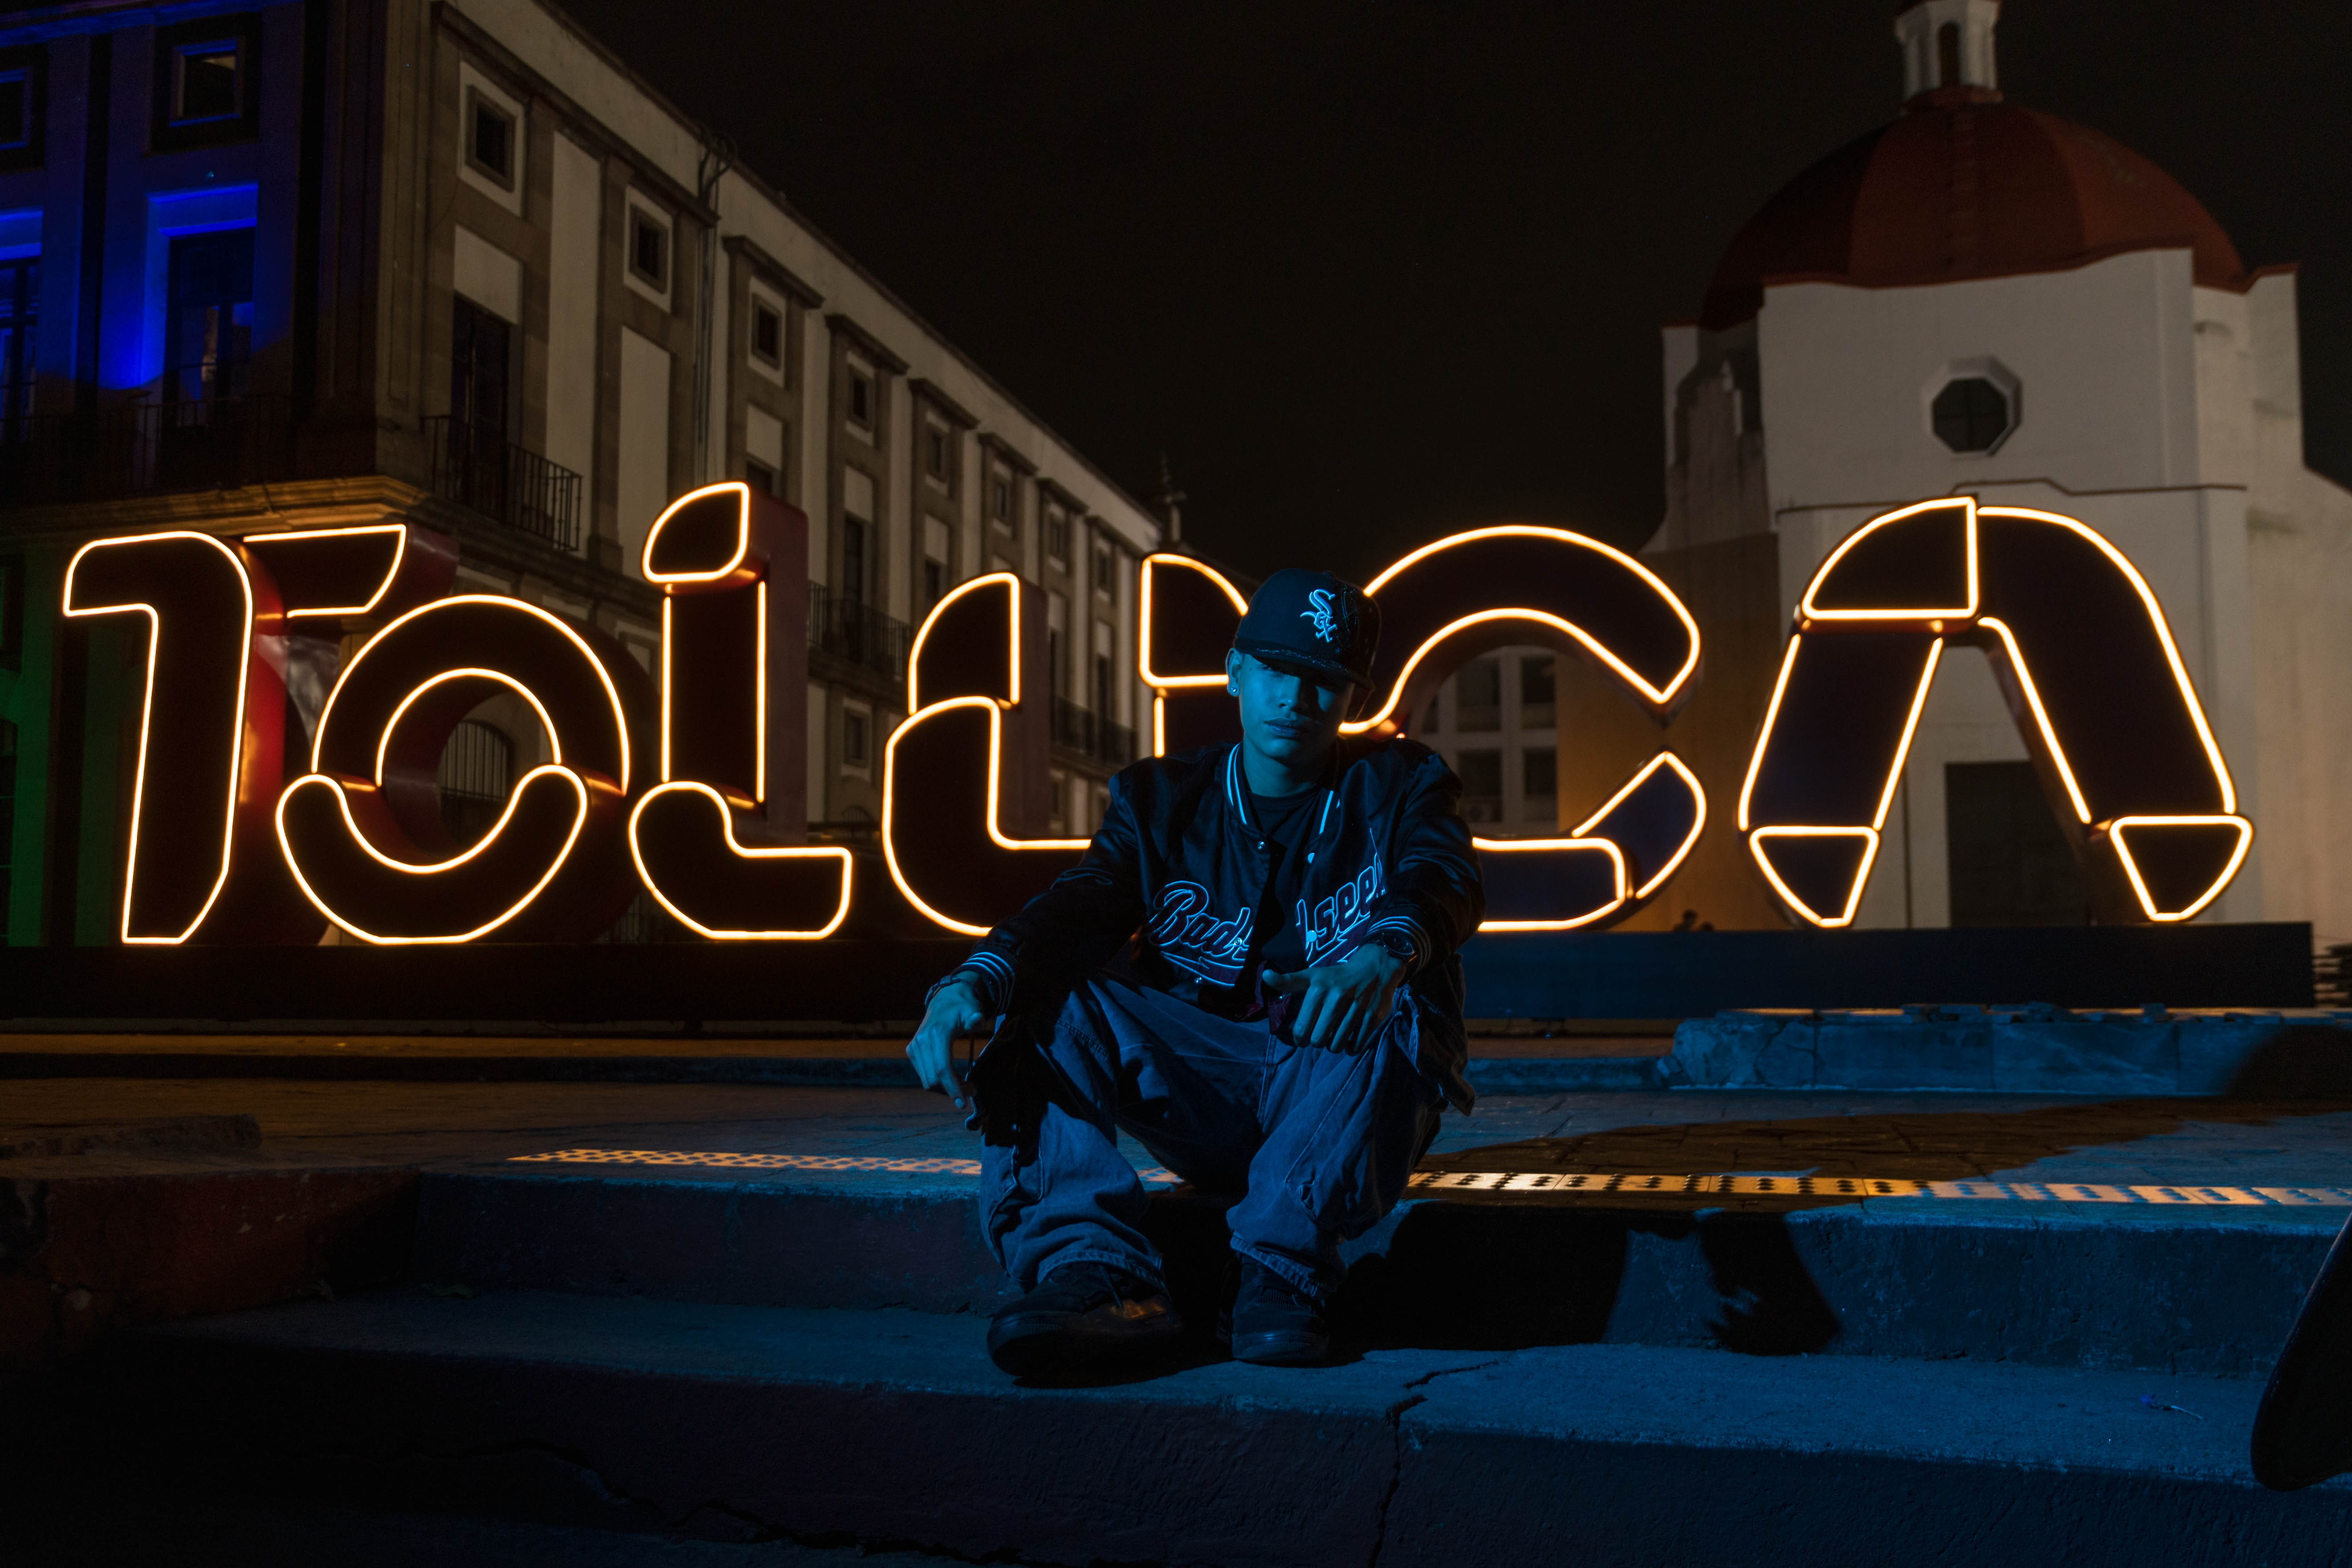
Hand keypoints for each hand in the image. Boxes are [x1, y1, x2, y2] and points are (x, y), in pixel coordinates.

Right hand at [907, 978, 986, 1106]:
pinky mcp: (912, 1050)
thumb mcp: (972, 1010)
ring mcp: (914, 1047)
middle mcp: (921, 1042)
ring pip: (927, 1081)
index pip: (942, 1069)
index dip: (952, 1088)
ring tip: (965, 1085)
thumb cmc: (963, 1007)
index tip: (963, 1104)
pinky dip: (938, 1082)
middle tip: (973, 1090)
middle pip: (934, 1079)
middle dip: (952, 1091)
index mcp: (936, 1034)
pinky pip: (924, 1075)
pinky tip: (953, 1078)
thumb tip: (977, 1021)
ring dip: (945, 1089)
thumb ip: (975, 1018)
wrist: (945, 999)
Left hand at [1260, 944, 1407, 1051]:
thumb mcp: (1313, 975)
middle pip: (1318, 1040)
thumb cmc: (1338, 977)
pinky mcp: (1373, 1017)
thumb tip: (1265, 975)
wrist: (1376, 967)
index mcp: (1318, 990)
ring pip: (1336, 1046)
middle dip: (1318, 1041)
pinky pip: (1356, 1046)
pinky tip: (1350, 1038)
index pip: (1301, 1030)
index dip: (1300, 1038)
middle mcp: (1336, 999)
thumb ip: (1288, 981)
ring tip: (1336, 1035)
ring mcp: (1356, 1008)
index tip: (1304, 1036)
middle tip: (1322, 1034)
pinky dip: (1351, 1047)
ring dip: (1334, 1045)